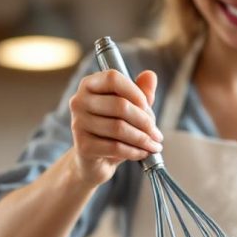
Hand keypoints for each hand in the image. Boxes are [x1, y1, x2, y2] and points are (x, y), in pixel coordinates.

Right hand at [68, 69, 162, 186]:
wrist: (95, 161)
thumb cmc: (113, 131)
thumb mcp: (129, 110)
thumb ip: (140, 93)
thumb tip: (150, 75)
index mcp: (90, 85)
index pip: (113, 78)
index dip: (135, 92)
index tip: (147, 107)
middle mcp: (79, 101)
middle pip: (120, 105)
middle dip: (145, 121)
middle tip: (157, 134)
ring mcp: (78, 124)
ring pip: (119, 128)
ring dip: (143, 139)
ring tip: (155, 145)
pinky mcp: (83, 146)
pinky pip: (115, 147)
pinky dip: (134, 151)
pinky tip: (143, 153)